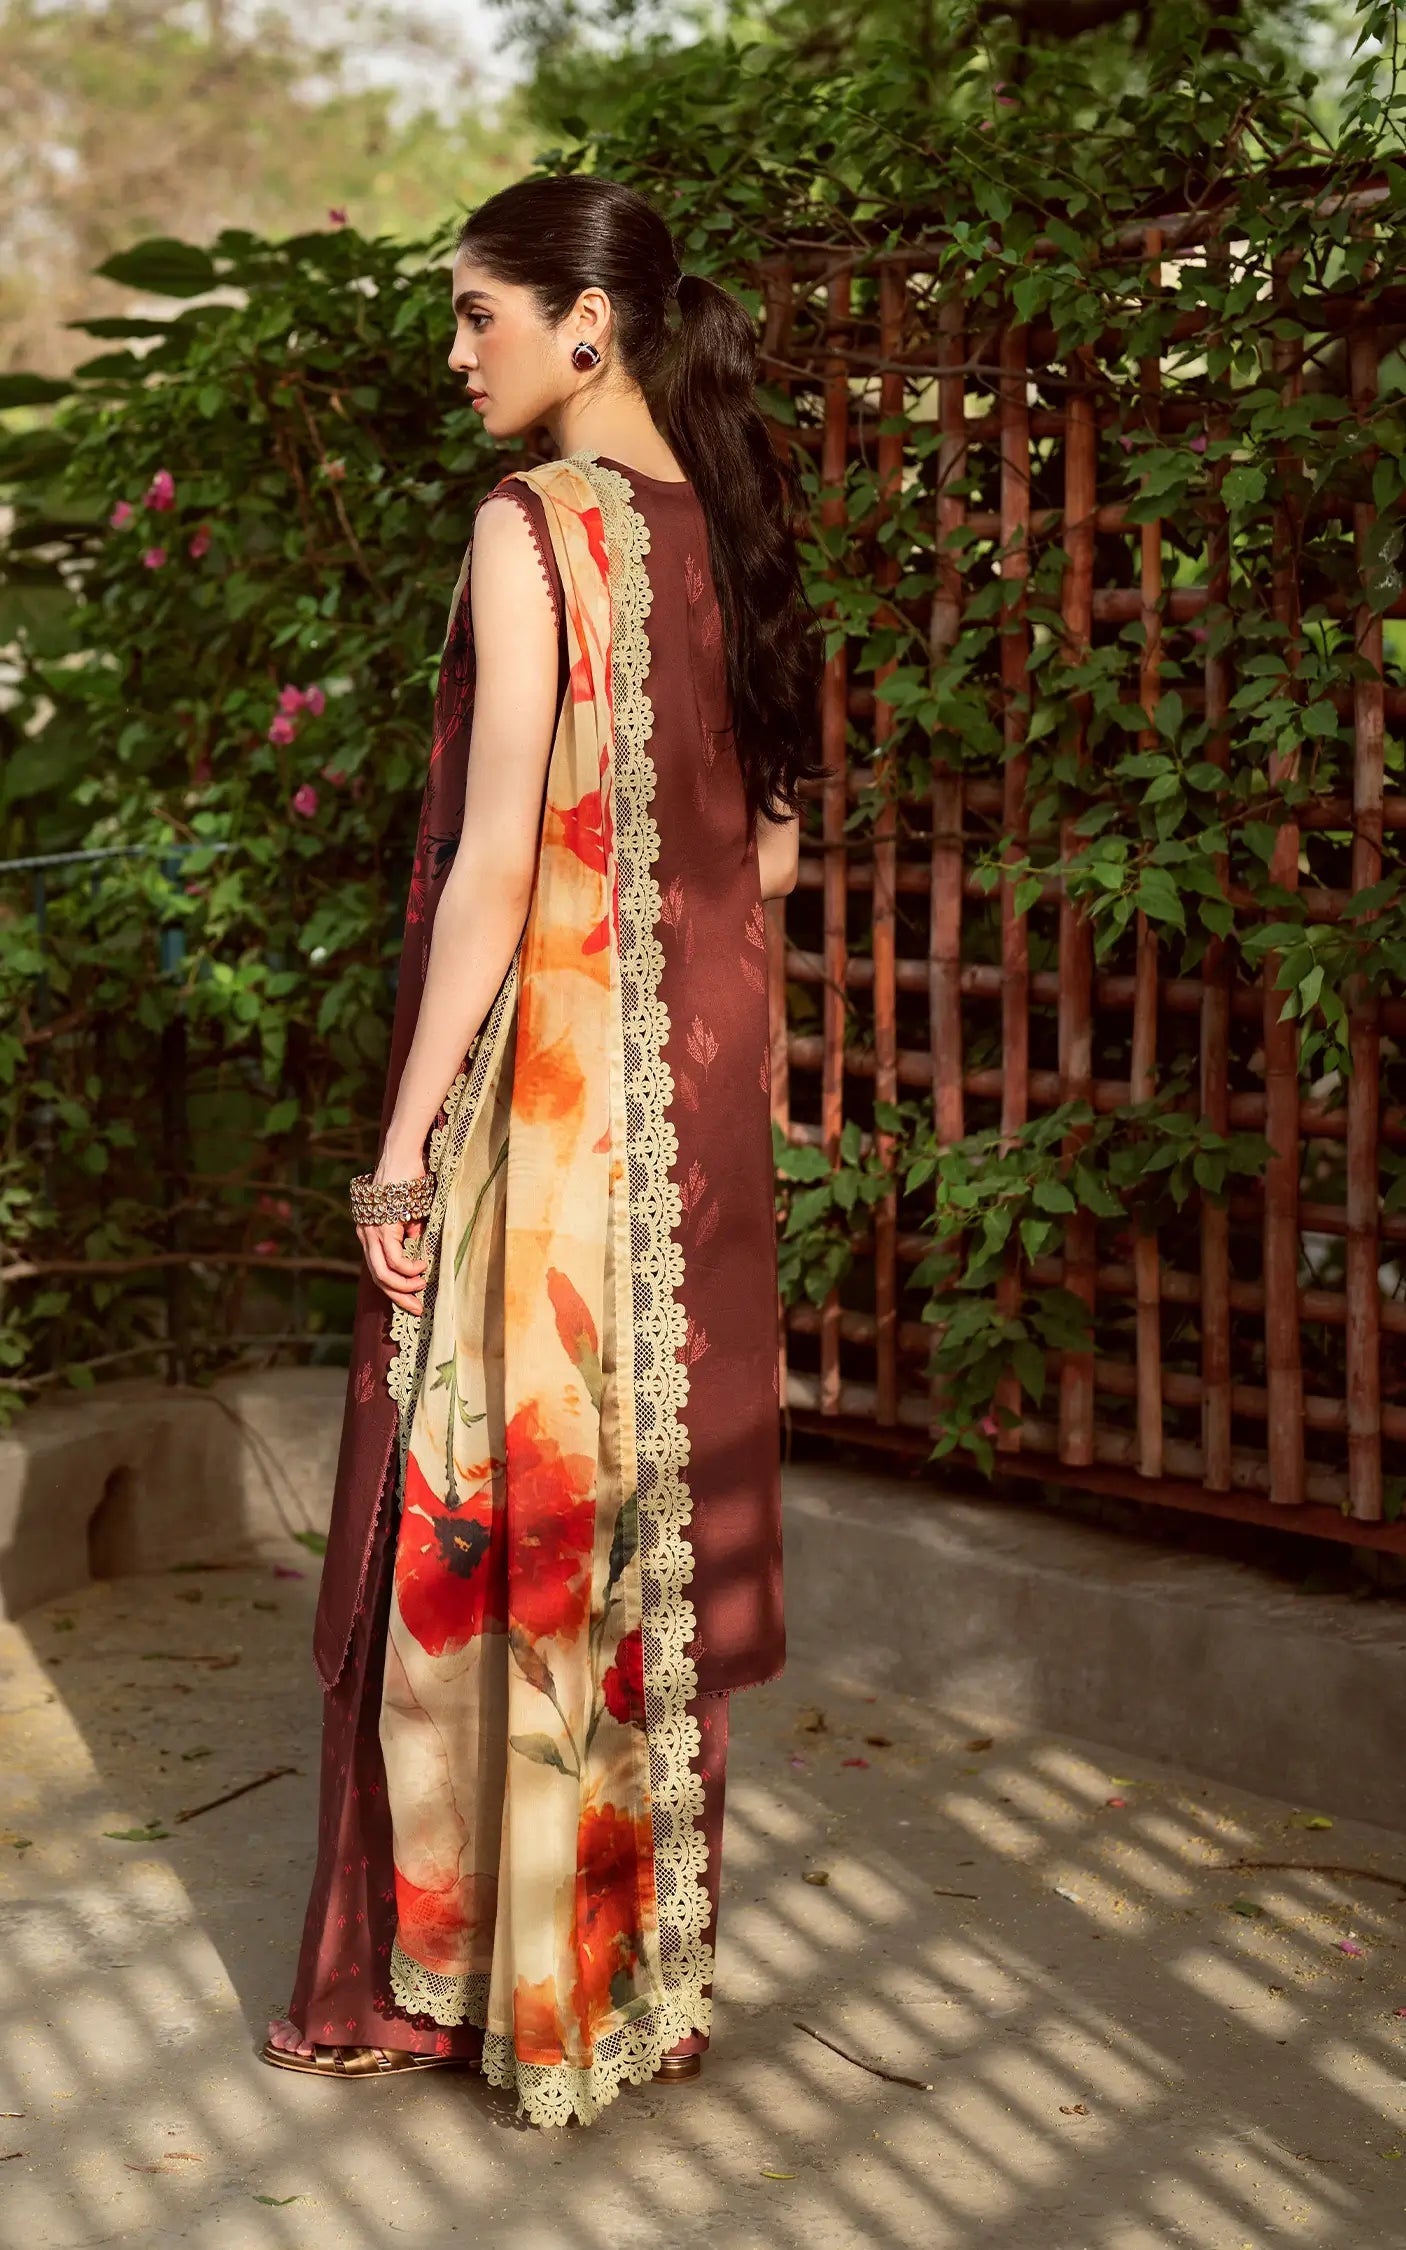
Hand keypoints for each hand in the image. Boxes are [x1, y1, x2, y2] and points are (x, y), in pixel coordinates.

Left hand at [358, 1151, 429, 1315]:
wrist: (401, 1155)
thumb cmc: (409, 1179)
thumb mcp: (411, 1211)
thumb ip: (410, 1229)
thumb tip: (415, 1245)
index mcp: (371, 1233)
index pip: (378, 1269)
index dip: (395, 1288)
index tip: (413, 1300)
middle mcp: (366, 1235)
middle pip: (378, 1277)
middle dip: (398, 1297)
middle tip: (417, 1309)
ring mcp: (371, 1231)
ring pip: (382, 1272)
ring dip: (404, 1285)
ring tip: (421, 1285)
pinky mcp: (380, 1227)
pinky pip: (392, 1257)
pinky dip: (407, 1268)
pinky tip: (422, 1267)